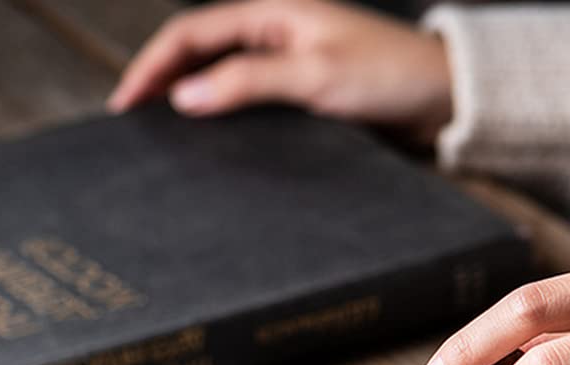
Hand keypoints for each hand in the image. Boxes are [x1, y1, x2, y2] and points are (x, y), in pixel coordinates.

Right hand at [107, 0, 452, 142]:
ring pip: (226, 79)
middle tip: (135, 123)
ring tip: (166, 136)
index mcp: (273, 12)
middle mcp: (277, 33)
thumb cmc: (389, 77)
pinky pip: (256, 104)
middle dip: (163, 82)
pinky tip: (220, 145)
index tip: (126, 102)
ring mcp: (292, 64)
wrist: (443, 100)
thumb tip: (185, 96)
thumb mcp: (314, 76)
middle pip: (202, 52)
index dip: (153, 64)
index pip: (192, 32)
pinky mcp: (308, 96)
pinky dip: (230, 120)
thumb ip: (249, 82)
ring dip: (194, 102)